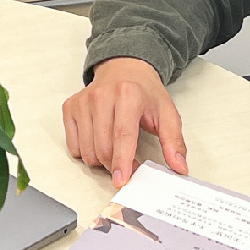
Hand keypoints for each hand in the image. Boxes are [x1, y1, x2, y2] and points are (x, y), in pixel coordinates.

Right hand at [63, 56, 189, 186]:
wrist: (124, 70)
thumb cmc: (145, 93)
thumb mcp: (167, 113)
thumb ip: (174, 141)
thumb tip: (179, 167)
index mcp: (128, 95)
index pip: (122, 136)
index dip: (122, 161)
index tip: (122, 180)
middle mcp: (101, 96)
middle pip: (103, 147)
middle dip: (115, 164)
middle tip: (128, 163)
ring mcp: (82, 101)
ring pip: (87, 150)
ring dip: (101, 160)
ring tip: (115, 147)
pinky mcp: (70, 107)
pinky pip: (73, 145)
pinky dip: (86, 151)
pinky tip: (99, 139)